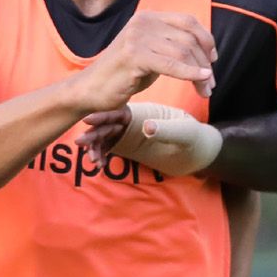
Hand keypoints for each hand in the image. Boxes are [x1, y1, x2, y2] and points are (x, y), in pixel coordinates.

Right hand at [83, 8, 215, 109]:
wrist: (91, 89)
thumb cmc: (123, 76)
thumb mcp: (150, 54)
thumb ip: (170, 46)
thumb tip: (204, 52)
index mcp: (148, 17)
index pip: (188, 21)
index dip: (206, 39)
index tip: (212, 60)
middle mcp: (143, 22)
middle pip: (188, 37)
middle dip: (205, 62)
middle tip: (210, 84)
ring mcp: (137, 37)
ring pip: (183, 51)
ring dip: (200, 73)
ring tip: (205, 90)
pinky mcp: (134, 55)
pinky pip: (171, 64)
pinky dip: (190, 73)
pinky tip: (201, 80)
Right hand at [87, 101, 220, 176]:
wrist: (197, 153)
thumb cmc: (194, 137)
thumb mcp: (183, 132)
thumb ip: (167, 129)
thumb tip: (148, 127)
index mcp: (143, 112)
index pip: (119, 112)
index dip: (103, 116)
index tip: (89, 119)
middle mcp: (132, 121)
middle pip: (107, 125)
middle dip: (93, 134)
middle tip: (79, 142)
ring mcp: (128, 135)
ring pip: (105, 139)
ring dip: (95, 146)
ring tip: (88, 157)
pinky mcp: (128, 147)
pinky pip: (110, 150)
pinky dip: (102, 156)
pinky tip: (98, 164)